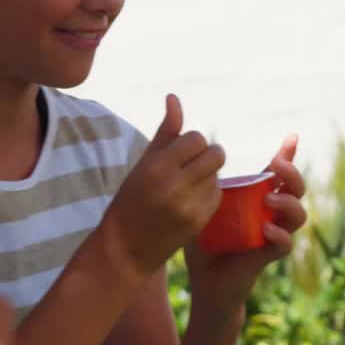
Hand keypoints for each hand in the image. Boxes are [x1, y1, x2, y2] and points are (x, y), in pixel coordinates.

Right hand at [99, 94, 224, 278]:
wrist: (126, 247)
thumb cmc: (131, 199)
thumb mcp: (144, 162)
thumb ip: (165, 131)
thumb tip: (174, 97)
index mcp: (157, 167)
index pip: (196, 139)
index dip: (191, 143)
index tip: (180, 152)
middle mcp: (175, 186)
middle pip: (216, 155)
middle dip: (207, 155)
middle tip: (191, 163)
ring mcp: (190, 206)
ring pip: (218, 174)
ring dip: (207, 174)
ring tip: (187, 183)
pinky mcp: (200, 222)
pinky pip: (217, 194)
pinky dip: (208, 192)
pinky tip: (190, 198)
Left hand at [185, 135, 307, 322]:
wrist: (204, 282)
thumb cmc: (202, 241)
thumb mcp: (199, 207)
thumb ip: (200, 184)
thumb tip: (186, 152)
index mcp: (257, 198)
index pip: (278, 173)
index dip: (288, 154)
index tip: (291, 136)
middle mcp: (270, 214)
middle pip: (296, 189)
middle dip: (292, 174)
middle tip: (276, 166)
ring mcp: (272, 234)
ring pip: (298, 215)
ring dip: (288, 203)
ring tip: (269, 200)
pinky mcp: (268, 255)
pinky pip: (285, 244)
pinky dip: (279, 235)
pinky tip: (266, 230)